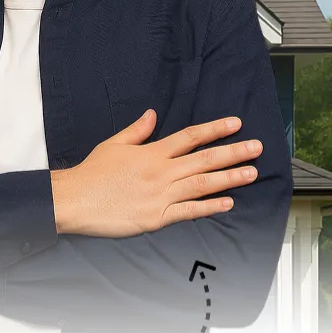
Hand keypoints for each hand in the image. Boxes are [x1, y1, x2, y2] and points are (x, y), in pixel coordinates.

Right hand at [52, 110, 261, 237]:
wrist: (75, 199)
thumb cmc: (91, 173)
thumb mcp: (113, 144)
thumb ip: (137, 131)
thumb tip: (153, 115)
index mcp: (151, 152)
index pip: (189, 137)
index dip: (214, 129)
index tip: (235, 124)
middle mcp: (161, 171)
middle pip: (204, 159)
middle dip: (233, 152)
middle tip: (256, 147)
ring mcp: (161, 195)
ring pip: (202, 184)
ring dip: (229, 178)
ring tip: (251, 173)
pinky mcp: (157, 217)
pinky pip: (189, 211)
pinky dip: (209, 207)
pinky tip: (227, 202)